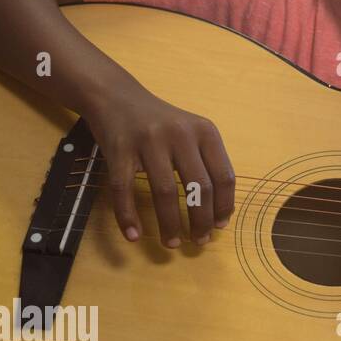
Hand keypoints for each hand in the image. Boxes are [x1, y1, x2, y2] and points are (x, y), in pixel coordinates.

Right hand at [83, 83, 235, 247]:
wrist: (116, 97)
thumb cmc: (160, 123)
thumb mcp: (192, 133)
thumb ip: (207, 162)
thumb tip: (219, 211)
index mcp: (205, 131)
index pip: (224, 176)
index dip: (224, 206)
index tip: (221, 227)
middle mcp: (180, 135)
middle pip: (198, 187)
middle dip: (202, 221)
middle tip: (200, 241)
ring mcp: (148, 142)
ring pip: (165, 192)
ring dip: (170, 224)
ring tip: (173, 243)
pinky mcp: (119, 150)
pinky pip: (124, 190)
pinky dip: (128, 217)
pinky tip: (134, 235)